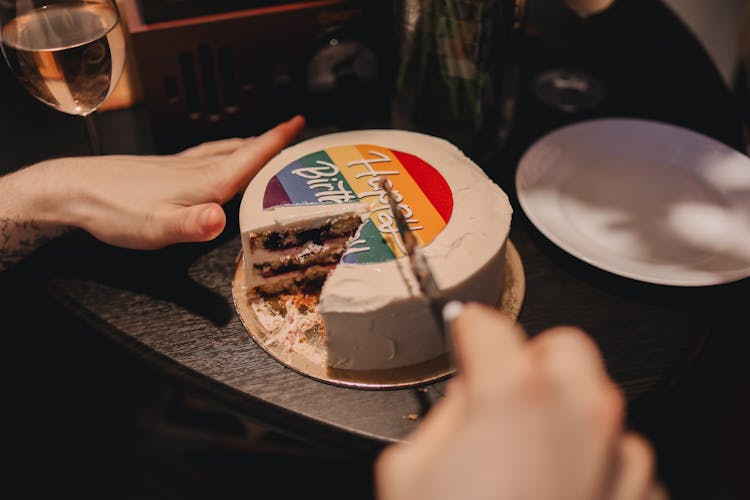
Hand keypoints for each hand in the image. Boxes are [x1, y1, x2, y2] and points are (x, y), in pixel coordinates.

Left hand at [8, 115, 303, 249]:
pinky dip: (223, 152)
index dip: (276, 143)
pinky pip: (205, 155)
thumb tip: (219, 220)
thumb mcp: (156, 228)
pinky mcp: (164, 169)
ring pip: (223, 151)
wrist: (74, 190)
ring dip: (248, 146)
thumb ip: (190, 225)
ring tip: (264, 144)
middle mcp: (196, 169)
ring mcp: (179, 166)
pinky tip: (216, 159)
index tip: (299, 124)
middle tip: (294, 134)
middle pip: (241, 151)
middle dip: (270, 142)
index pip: (249, 159)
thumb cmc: (115, 211)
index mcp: (204, 182)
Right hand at [375, 303, 666, 499]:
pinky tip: (557, 493)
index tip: (463, 338)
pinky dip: (592, 461)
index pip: (486, 323)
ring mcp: (617, 454)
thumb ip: (445, 417)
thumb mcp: (409, 469)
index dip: (466, 330)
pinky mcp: (638, 495)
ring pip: (596, 401)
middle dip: (532, 360)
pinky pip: (618, 455)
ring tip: (528, 453)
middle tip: (502, 393)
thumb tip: (465, 400)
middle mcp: (578, 411)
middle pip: (563, 347)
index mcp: (515, 392)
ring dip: (565, 413)